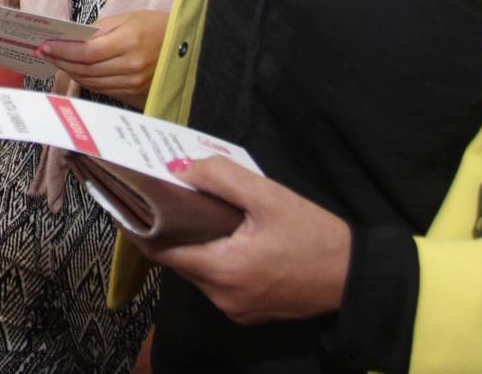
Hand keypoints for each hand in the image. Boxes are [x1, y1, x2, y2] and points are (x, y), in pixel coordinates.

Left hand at [37, 9, 167, 107]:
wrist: (187, 47)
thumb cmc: (156, 27)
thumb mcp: (128, 18)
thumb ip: (99, 29)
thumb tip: (72, 38)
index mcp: (129, 43)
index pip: (86, 51)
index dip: (63, 50)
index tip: (45, 45)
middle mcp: (131, 67)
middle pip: (86, 69)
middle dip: (61, 60)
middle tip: (44, 52)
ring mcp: (134, 84)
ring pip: (91, 82)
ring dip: (70, 72)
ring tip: (56, 61)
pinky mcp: (135, 95)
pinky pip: (102, 90)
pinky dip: (85, 80)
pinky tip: (76, 71)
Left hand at [134, 156, 350, 324]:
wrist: (357, 278)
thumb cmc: (314, 235)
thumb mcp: (268, 196)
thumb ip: (221, 178)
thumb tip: (180, 169)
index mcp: (221, 269)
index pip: (161, 251)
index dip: (139, 226)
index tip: (123, 203)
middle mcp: (221, 296)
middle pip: (179, 259)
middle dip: (170, 229)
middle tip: (164, 196)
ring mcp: (235, 309)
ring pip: (199, 270)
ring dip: (195, 243)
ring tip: (198, 210)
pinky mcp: (249, 312)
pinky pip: (219, 281)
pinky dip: (215, 258)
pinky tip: (227, 235)